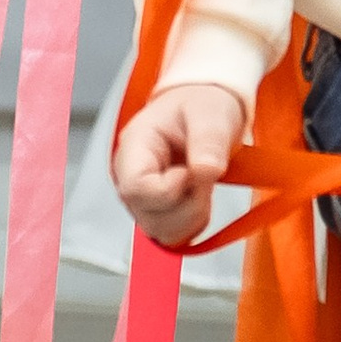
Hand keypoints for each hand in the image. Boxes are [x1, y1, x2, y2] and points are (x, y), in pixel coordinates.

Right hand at [112, 80, 246, 247]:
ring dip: (192, 215)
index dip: (169, 189)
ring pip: (161, 232)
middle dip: (187, 205)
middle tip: (204, 174)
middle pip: (149, 217)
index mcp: (134, 148)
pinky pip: (175, 236)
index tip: (191, 172)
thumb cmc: (200, 105)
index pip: (135, 188)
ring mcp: (143, 199)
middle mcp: (130, 178)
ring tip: (202, 182)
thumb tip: (206, 171)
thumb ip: (208, 141)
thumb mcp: (210, 112)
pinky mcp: (159, 213)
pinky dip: (195, 222)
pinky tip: (200, 196)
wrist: (205, 109)